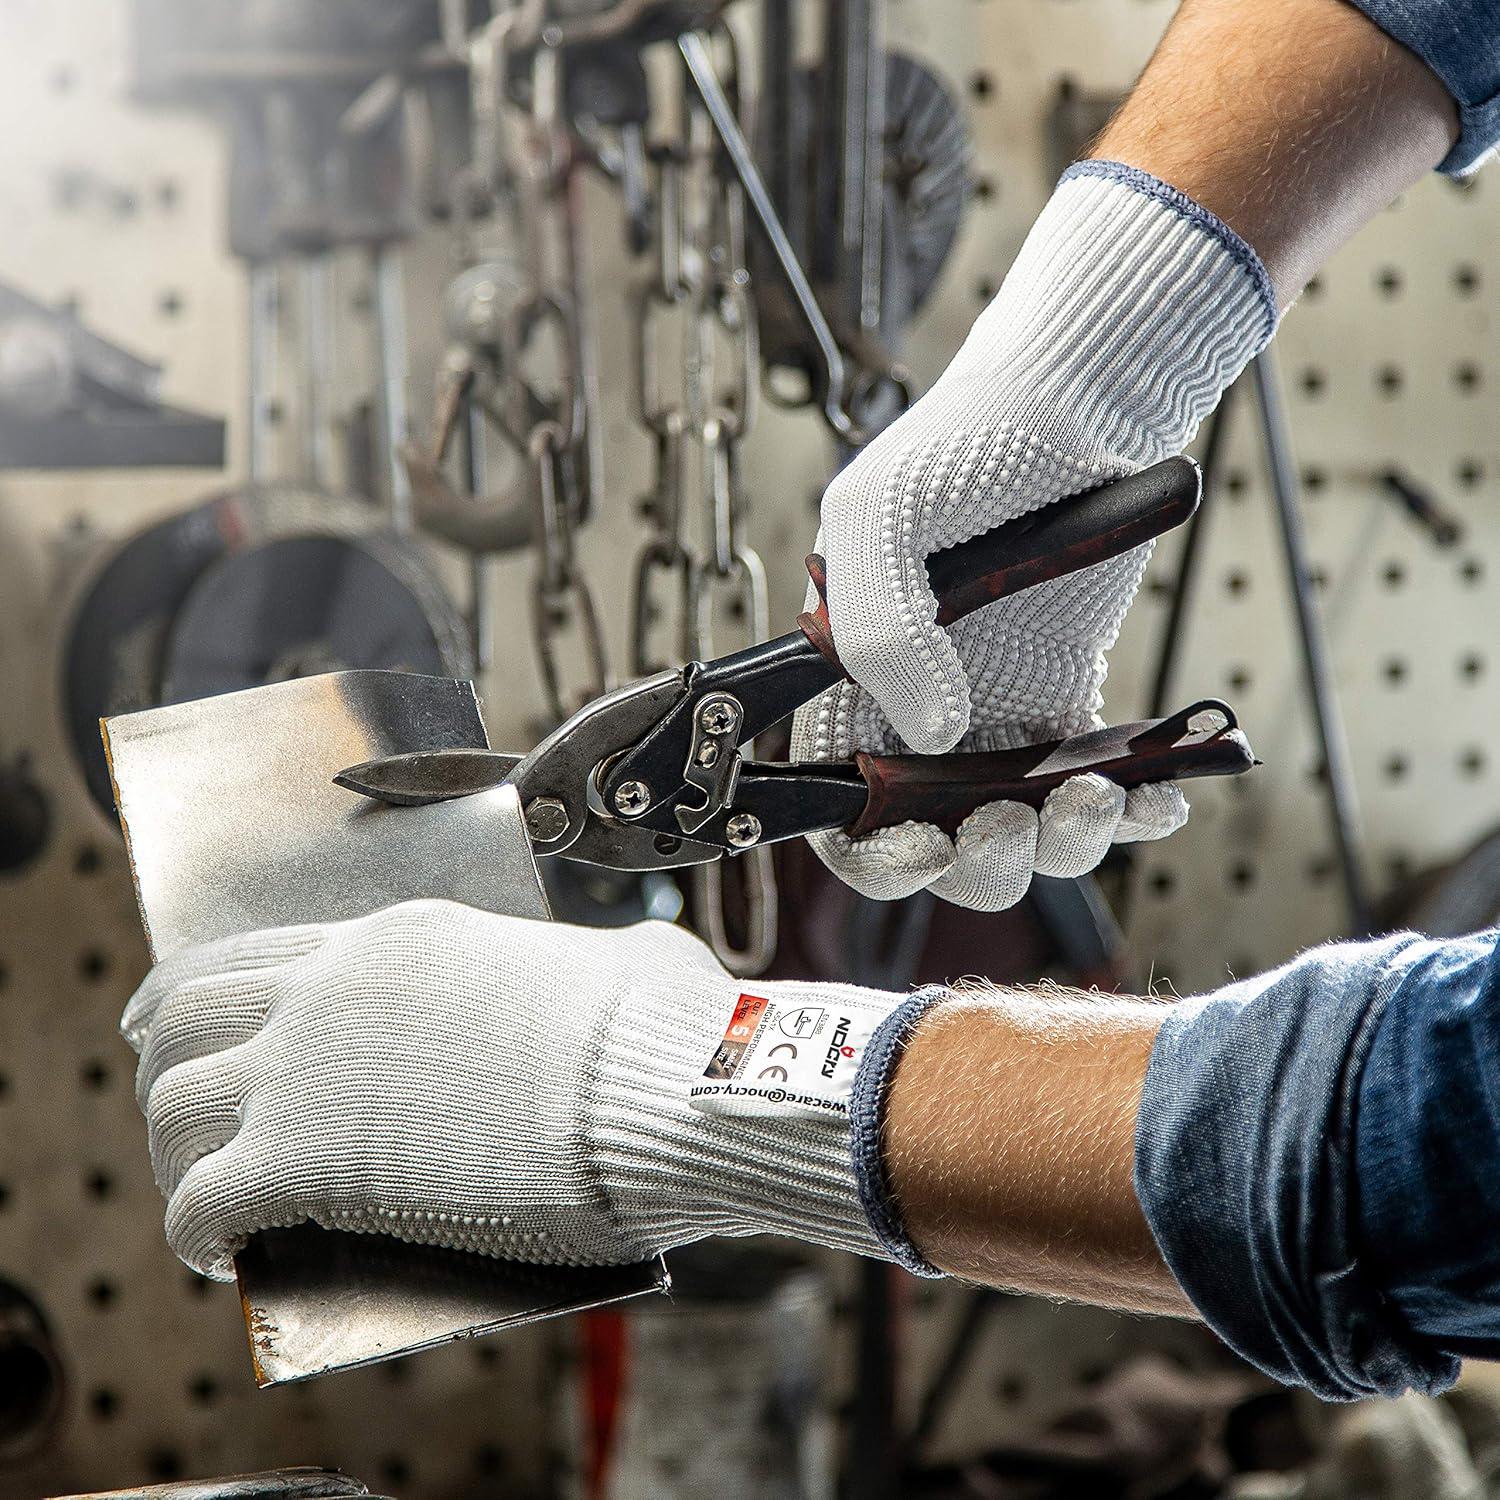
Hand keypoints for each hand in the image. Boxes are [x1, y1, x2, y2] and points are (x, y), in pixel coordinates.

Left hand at [121, 900, 895, 1278]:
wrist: (654, 1084)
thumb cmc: (657, 1027)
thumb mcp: (621, 957)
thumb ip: (599, 955)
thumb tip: (635, 957)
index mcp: (401, 938)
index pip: (261, 954)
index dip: (203, 995)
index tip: (184, 1025)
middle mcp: (334, 987)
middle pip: (188, 1014)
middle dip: (167, 1064)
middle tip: (177, 1112)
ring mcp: (309, 1068)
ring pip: (175, 1103)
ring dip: (175, 1154)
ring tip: (200, 1195)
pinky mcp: (306, 1160)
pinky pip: (201, 1201)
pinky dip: (195, 1233)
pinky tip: (218, 1256)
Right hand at [793, 163, 1273, 908]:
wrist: (1086, 401)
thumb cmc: (972, 439)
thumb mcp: (884, 513)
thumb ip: (879, 630)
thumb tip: (927, 733)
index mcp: (853, 675)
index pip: (838, 804)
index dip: (872, 848)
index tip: (927, 845)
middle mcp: (919, 706)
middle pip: (935, 839)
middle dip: (980, 856)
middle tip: (1018, 818)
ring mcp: (996, 709)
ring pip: (1019, 829)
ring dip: (1062, 840)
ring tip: (1103, 794)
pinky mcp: (1067, 699)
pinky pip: (1088, 788)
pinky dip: (1128, 809)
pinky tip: (1156, 794)